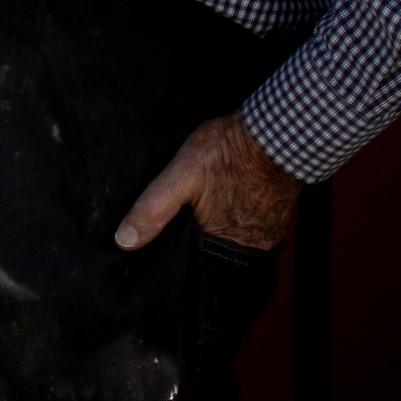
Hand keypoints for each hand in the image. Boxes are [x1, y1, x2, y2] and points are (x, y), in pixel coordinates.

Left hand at [115, 112, 300, 251]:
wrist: (276, 133)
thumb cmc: (228, 151)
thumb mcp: (181, 174)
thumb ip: (153, 208)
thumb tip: (124, 241)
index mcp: (222, 243)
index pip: (192, 267)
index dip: (174, 260)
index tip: (155, 255)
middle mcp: (249, 247)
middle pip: (212, 259)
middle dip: (194, 250)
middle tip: (177, 229)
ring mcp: (266, 235)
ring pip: (231, 246)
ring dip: (214, 237)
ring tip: (198, 218)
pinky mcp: (275, 220)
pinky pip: (249, 232)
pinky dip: (233, 226)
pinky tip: (222, 209)